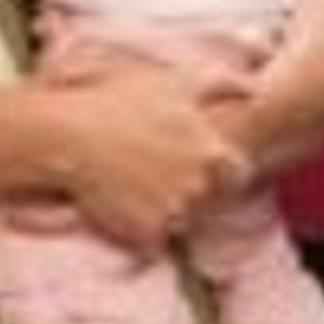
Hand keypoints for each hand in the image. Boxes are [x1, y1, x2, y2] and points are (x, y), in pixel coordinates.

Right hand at [29, 53, 255, 250]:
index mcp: (209, 150)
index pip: (239, 172)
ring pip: (181, 221)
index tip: (196, 163)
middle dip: (189, 189)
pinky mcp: (147, 233)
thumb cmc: (118, 103)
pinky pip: (153, 242)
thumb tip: (256, 89)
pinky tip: (118, 204)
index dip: (222, 170)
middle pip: (207, 198)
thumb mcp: (174, 82)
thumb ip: (222, 84)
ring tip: (131, 184)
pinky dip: (140, 231)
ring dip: (164, 210)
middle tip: (153, 170)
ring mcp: (173, 211)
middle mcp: (197, 183)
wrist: (67, 137)